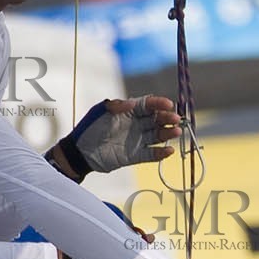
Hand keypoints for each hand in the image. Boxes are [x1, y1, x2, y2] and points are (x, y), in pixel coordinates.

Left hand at [52, 97, 182, 178]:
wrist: (81, 152)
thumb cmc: (90, 128)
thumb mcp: (100, 111)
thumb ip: (116, 105)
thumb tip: (133, 103)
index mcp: (129, 111)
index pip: (148, 105)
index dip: (159, 104)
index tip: (168, 104)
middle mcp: (137, 125)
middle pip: (157, 120)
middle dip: (167, 118)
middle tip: (175, 119)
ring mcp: (137, 140)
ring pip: (157, 136)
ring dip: (168, 133)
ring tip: (177, 132)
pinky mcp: (135, 156)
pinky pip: (151, 154)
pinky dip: (160, 153)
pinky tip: (168, 151)